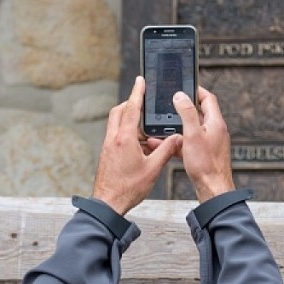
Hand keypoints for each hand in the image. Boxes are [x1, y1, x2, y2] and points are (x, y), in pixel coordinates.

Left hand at [92, 76, 181, 214]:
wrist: (108, 203)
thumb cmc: (128, 188)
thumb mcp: (153, 169)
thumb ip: (166, 150)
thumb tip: (177, 138)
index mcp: (125, 138)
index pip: (132, 108)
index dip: (137, 92)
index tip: (140, 80)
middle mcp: (113, 138)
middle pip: (120, 111)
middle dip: (132, 104)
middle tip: (145, 104)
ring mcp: (108, 146)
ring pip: (117, 123)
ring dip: (131, 121)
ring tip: (147, 131)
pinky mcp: (106, 154)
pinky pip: (117, 135)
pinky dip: (127, 134)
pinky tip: (140, 146)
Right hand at [173, 86, 234, 204]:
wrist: (213, 189)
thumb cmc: (206, 164)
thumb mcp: (192, 134)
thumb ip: (186, 113)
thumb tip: (181, 95)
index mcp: (215, 122)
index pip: (208, 98)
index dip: (195, 90)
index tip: (183, 86)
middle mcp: (215, 131)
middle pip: (198, 113)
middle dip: (181, 109)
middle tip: (168, 105)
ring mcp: (210, 143)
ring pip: (191, 129)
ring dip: (176, 127)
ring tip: (160, 127)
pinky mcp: (204, 154)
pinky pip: (189, 143)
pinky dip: (177, 142)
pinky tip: (163, 145)